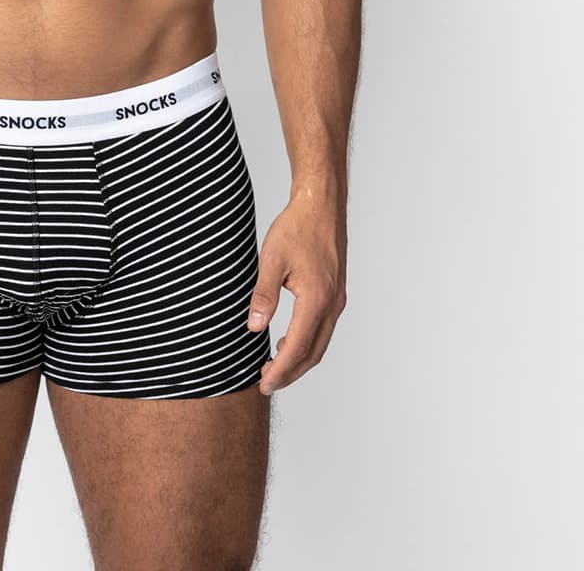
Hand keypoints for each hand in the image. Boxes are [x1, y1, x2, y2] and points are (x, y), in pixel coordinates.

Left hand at [247, 189, 346, 394]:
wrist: (321, 206)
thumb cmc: (296, 228)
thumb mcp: (271, 260)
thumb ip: (263, 296)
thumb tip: (254, 327)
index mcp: (316, 299)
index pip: (298, 347)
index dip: (281, 370)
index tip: (265, 384)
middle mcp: (332, 304)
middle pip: (313, 353)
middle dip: (290, 372)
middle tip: (267, 382)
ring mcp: (337, 300)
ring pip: (320, 342)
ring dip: (299, 358)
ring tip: (274, 365)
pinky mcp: (336, 293)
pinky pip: (323, 327)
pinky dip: (307, 341)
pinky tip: (289, 338)